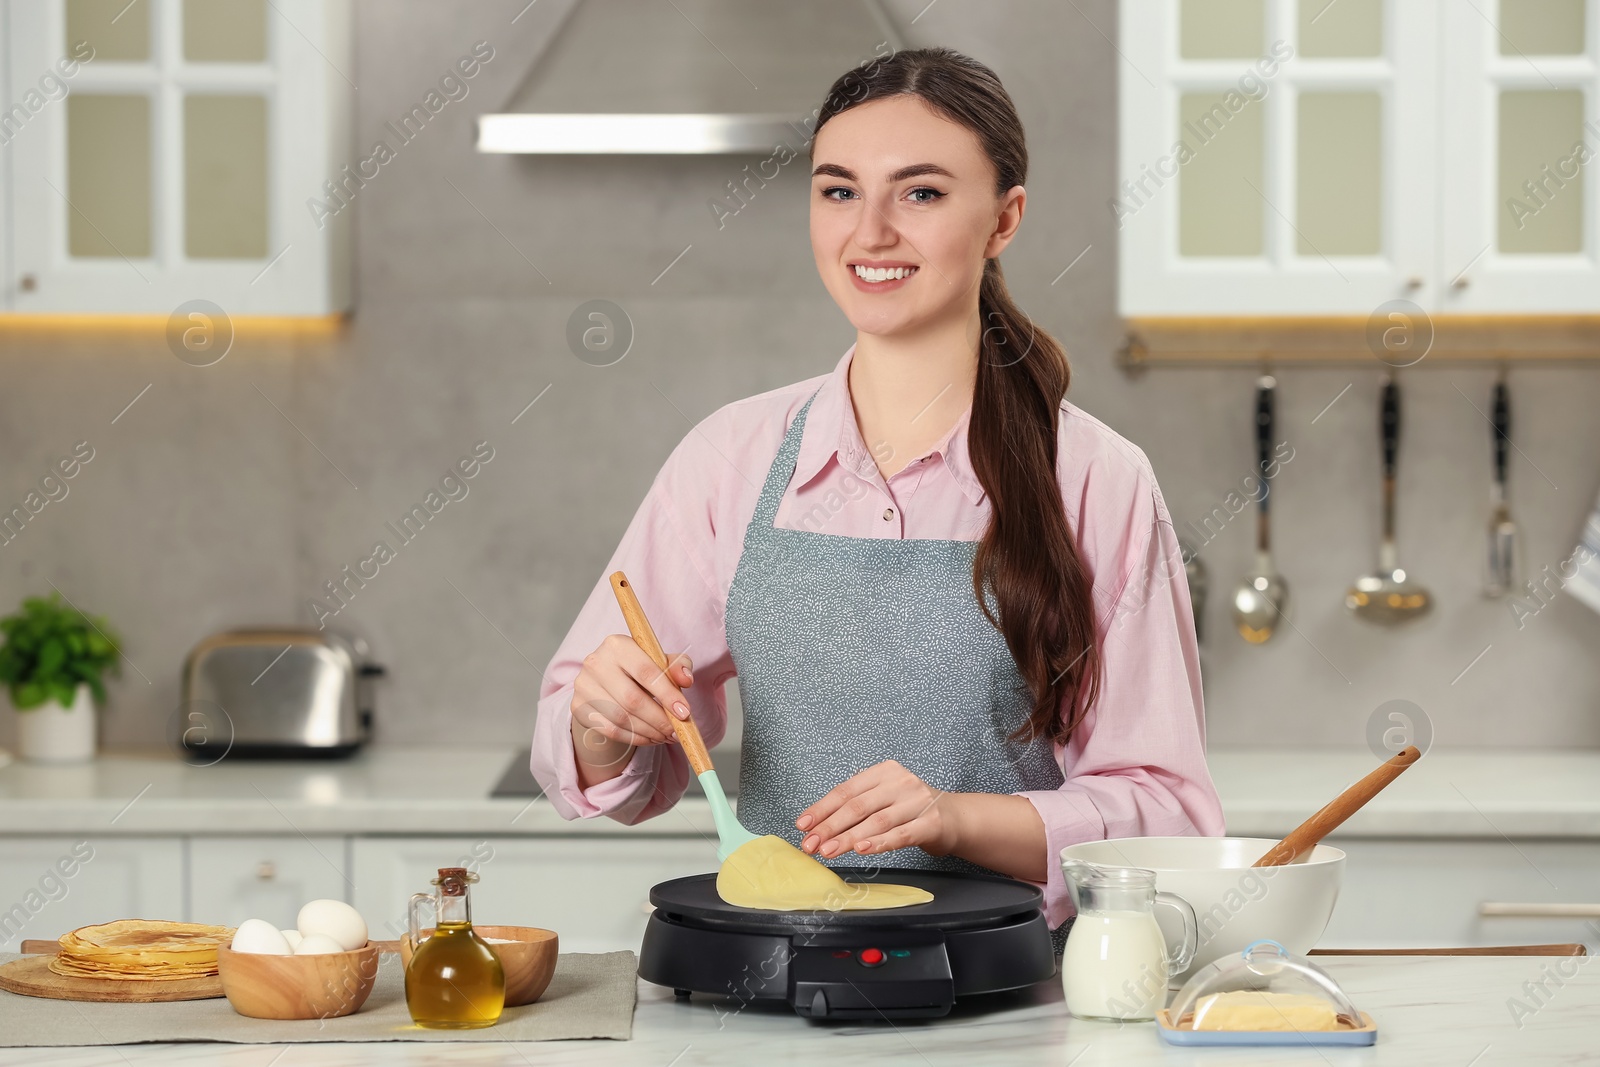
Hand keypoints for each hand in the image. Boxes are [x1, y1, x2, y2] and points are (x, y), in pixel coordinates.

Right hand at [570, 634, 692, 755]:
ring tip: (666, 736)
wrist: (605, 682)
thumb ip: (677, 666)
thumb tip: (686, 679)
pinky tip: (650, 738)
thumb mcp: (660, 662)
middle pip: (632, 699)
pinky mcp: (578, 707)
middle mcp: (596, 662)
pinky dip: (634, 738)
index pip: (646, 672)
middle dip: (659, 719)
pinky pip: (610, 730)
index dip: (667, 694)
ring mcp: (583, 686)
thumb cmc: (638, 670)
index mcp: (617, 645)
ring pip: (621, 718)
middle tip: (677, 731)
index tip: (684, 713)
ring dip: (649, 732)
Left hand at [795, 760, 961, 859]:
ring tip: (828, 851)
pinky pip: (901, 834)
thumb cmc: (911, 809)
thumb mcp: (884, 799)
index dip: (822, 808)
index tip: (803, 825)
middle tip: (811, 844)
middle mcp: (901, 782)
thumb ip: (857, 808)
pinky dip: (879, 842)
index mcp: (884, 772)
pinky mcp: (932, 822)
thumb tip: (817, 827)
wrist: (955, 817)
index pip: (846, 790)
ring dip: (848, 838)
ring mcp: (918, 801)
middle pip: (858, 806)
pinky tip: (862, 849)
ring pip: (876, 821)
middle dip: (830, 827)